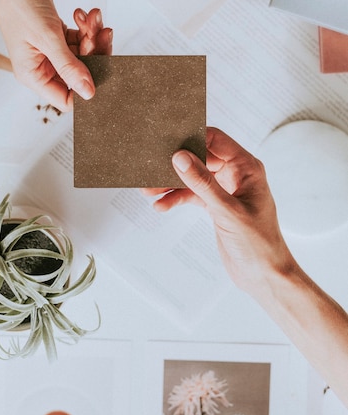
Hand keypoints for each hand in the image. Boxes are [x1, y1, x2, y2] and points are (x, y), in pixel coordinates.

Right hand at [0, 0, 111, 111]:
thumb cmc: (16, 2)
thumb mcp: (47, 37)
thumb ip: (70, 66)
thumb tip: (88, 92)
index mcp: (34, 75)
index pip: (66, 99)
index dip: (86, 89)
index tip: (103, 70)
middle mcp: (41, 66)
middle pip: (80, 74)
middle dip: (95, 54)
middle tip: (102, 35)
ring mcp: (49, 50)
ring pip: (83, 54)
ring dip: (92, 36)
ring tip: (92, 18)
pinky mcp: (55, 34)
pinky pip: (78, 38)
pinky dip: (85, 26)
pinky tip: (81, 14)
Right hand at [143, 127, 293, 293]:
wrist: (264, 277)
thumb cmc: (258, 244)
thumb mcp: (226, 211)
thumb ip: (202, 183)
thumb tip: (180, 157)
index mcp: (246, 168)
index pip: (215, 140)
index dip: (192, 138)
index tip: (168, 142)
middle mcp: (236, 174)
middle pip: (200, 158)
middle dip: (175, 165)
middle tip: (151, 170)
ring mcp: (225, 190)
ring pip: (193, 177)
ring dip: (171, 184)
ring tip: (148, 192)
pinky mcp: (217, 206)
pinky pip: (192, 195)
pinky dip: (177, 199)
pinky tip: (161, 206)